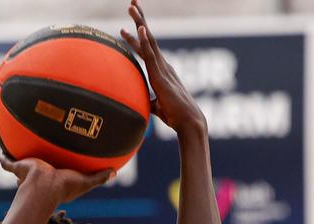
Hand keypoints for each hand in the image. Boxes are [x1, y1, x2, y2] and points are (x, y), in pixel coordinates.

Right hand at [0, 153, 114, 202]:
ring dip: (19, 158)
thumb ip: (98, 177)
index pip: (56, 170)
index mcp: (54, 178)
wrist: (43, 187)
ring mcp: (27, 173)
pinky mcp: (17, 167)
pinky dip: (3, 158)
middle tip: (40, 151)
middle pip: (38, 165)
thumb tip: (114, 172)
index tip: (61, 161)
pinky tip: (0, 150)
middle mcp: (40, 176)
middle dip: (38, 160)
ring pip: (22, 164)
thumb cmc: (63, 187)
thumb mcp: (84, 181)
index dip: (58, 166)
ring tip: (18, 144)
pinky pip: (7, 161)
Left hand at [120, 0, 206, 136]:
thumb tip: (140, 104)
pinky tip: (140, 28)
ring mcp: (162, 68)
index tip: (125, 28)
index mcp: (161, 71)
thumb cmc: (175, 117)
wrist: (188, 122)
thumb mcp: (157, 107)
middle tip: (132, 2)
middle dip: (140, 19)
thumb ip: (148, 102)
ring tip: (132, 6)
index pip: (146, 49)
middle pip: (148, 37)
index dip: (136, 37)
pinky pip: (151, 55)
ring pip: (149, 40)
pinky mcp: (161, 76)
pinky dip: (145, 41)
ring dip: (140, 22)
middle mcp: (162, 65)